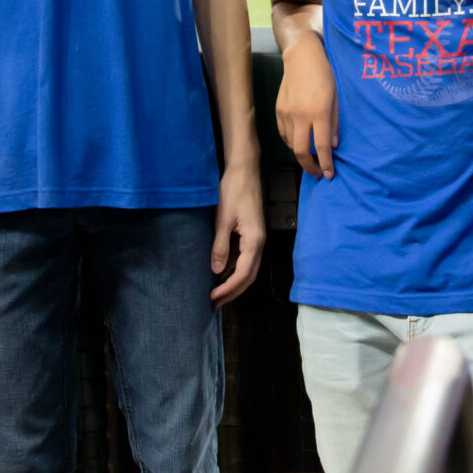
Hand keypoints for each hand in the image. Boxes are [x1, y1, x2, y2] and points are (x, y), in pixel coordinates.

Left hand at [211, 155, 265, 306]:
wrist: (244, 170)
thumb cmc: (233, 191)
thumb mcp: (223, 219)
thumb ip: (220, 246)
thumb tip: (217, 271)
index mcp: (254, 241)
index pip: (243, 274)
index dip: (229, 289)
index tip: (213, 297)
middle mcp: (259, 243)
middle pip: (249, 276)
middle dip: (233, 291)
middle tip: (214, 302)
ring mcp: (256, 238)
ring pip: (248, 268)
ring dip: (233, 282)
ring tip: (216, 292)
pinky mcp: (251, 233)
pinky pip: (244, 258)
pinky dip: (234, 269)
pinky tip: (220, 272)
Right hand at [276, 41, 337, 179]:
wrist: (301, 57)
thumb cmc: (325, 75)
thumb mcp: (336, 98)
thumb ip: (335, 123)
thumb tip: (333, 146)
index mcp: (319, 112)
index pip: (322, 146)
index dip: (326, 164)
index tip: (329, 175)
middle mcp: (300, 116)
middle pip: (302, 151)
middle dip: (310, 167)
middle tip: (318, 173)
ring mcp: (287, 113)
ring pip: (291, 144)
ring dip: (301, 155)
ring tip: (310, 158)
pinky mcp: (278, 110)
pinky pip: (284, 134)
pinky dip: (291, 143)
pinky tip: (299, 143)